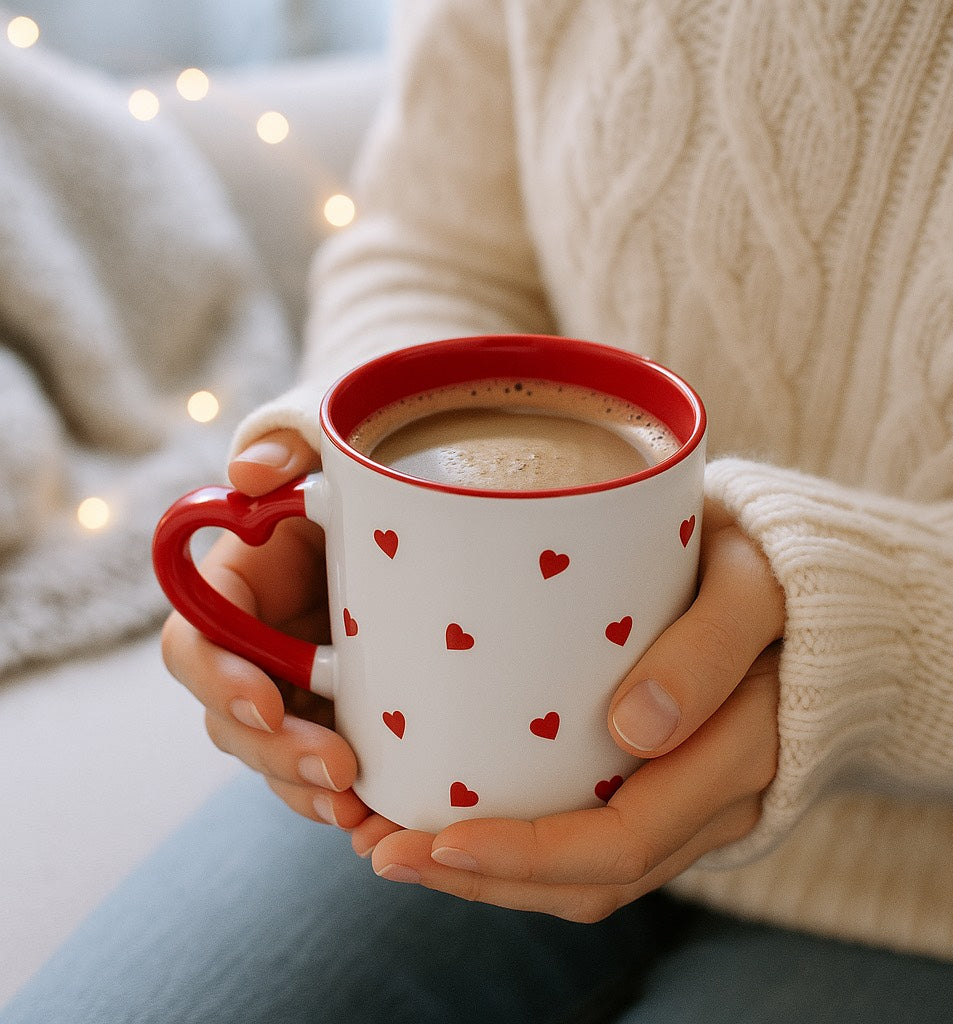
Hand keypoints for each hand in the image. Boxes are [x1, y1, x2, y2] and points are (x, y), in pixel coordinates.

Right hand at [160, 429, 370, 831]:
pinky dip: (344, 795)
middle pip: (232, 721)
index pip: (192, 647)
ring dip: (310, 790)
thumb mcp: (320, 448)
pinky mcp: (335, 710)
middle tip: (338, 772)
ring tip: (361, 812)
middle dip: (279, 754)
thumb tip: (248, 475)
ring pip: (277, 756)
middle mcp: (251, 648)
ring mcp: (292, 685)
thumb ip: (285, 449)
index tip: (269, 702)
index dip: (219, 681)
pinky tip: (381, 815)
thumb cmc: (352, 479)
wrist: (408, 518)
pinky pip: (324, 766)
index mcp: (230, 593)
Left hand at [358, 498, 783, 920]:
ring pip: (586, 875)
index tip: (436, 839)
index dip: (527, 856)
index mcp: (738, 756)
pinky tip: (457, 813)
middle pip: (590, 879)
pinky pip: (592, 836)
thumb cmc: (778, 569)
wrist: (821, 589)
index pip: (623, 839)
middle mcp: (712, 800)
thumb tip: (635, 730)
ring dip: (488, 873)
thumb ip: (711, 646)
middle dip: (480, 878)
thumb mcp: (755, 585)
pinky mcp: (666, 782)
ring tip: (393, 841)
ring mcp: (688, 800)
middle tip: (378, 847)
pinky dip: (521, 844)